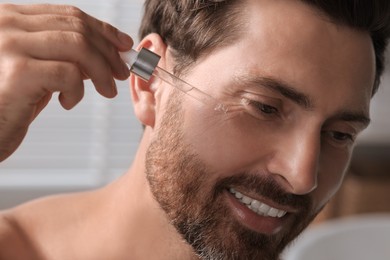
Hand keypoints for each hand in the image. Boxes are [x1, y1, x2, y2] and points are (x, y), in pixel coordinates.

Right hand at [0, 3, 132, 161]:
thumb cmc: (7, 102)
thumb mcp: (37, 69)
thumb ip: (63, 55)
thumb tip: (106, 53)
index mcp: (11, 18)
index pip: (69, 15)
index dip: (103, 30)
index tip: (124, 46)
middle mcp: (7, 24)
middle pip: (78, 28)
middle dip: (109, 52)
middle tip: (122, 73)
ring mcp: (10, 45)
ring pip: (79, 46)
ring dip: (102, 71)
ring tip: (107, 90)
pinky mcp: (18, 72)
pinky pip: (68, 74)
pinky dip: (77, 91)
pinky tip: (67, 102)